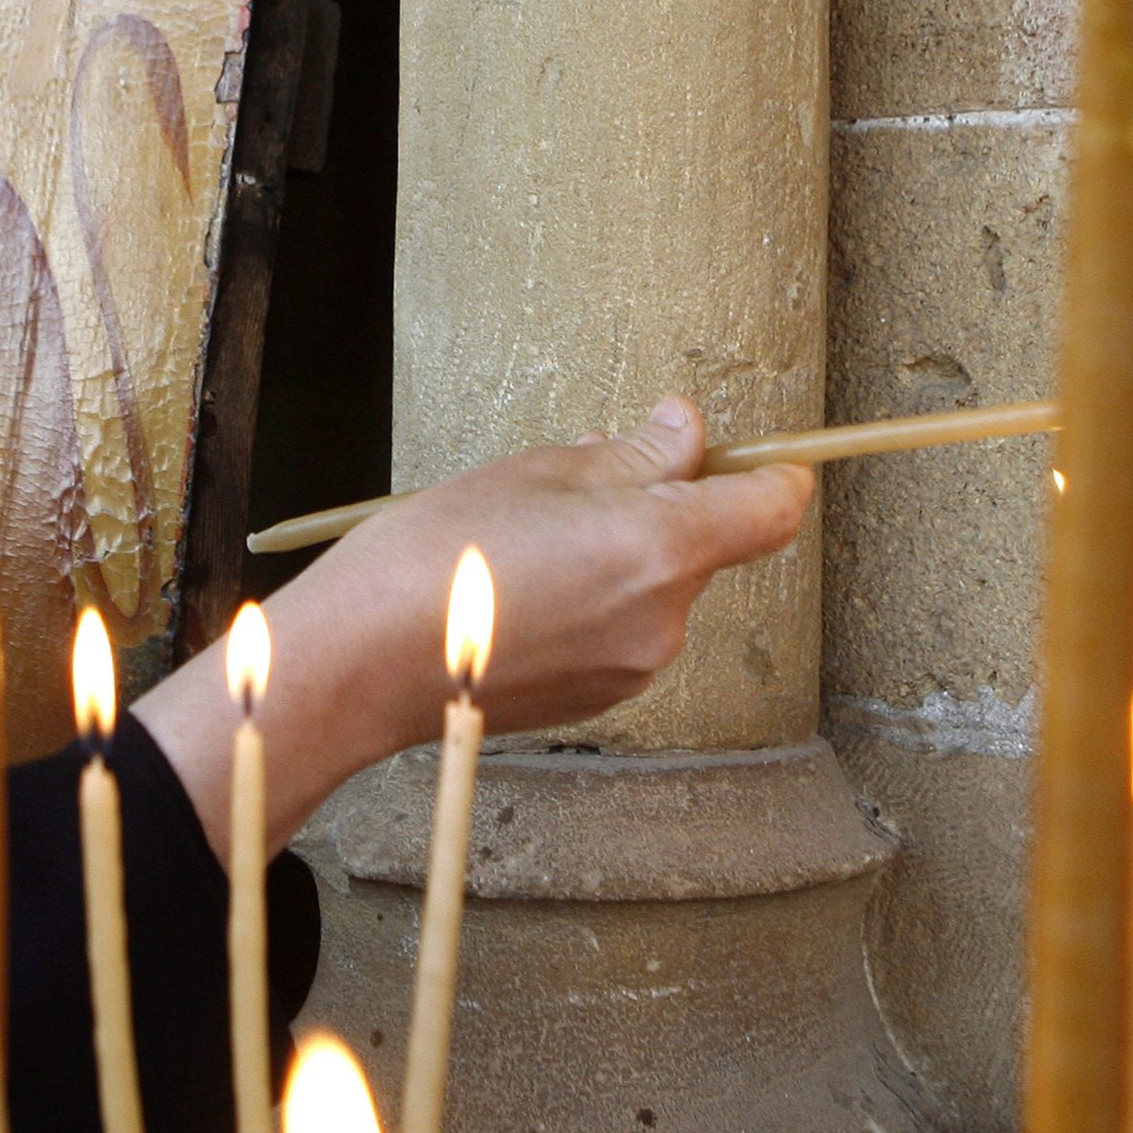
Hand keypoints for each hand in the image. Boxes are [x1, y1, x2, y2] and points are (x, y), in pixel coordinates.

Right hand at [132, 398, 810, 859]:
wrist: (360, 665)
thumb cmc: (433, 560)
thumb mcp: (537, 472)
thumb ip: (633, 454)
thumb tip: (687, 432)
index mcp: (661, 548)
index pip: (771, 508)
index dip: (768, 473)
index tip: (745, 453)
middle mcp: (664, 619)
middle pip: (703, 544)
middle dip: (656, 506)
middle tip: (571, 486)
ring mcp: (632, 667)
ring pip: (656, 587)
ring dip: (617, 556)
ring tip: (526, 545)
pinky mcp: (598, 699)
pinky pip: (621, 629)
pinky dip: (590, 602)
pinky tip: (518, 593)